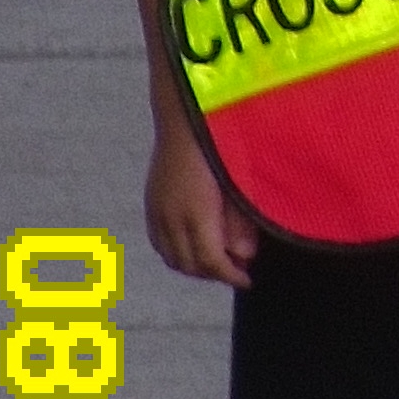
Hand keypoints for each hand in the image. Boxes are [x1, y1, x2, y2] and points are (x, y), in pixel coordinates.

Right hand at [145, 117, 256, 287]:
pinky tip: (194, 247)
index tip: (247, 280)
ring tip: (218, 261)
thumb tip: (245, 255)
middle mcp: (172, 216)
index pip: (211, 262)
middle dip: (215, 274)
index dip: (230, 276)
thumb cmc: (220, 145)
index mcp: (196, 212)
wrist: (185, 118)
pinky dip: (177, 253)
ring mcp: (158, 211)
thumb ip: (241, 222)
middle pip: (190, 265)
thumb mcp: (239, 184)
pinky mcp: (151, 204)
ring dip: (195, 266)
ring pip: (172, 257)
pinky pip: (160, 243)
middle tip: (237, 271)